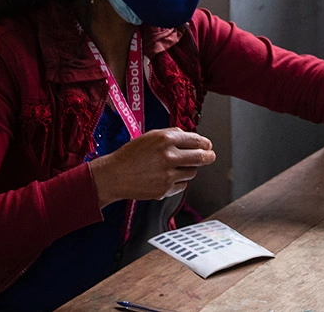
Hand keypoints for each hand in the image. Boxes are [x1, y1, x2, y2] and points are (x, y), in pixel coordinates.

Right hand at [89, 128, 216, 206]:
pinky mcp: (164, 190)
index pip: (196, 140)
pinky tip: (167, 177)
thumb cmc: (131, 154)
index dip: (205, 143)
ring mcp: (167, 175)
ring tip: (176, 167)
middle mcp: (168, 156)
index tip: (208, 146)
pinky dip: (179, 182)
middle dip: (208, 156)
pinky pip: (182, 185)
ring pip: (192, 172)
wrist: (114, 176)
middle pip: (201, 157)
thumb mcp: (150, 136)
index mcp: (165, 139)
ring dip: (189, 169)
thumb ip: (172, 134)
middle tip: (210, 156)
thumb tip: (191, 137)